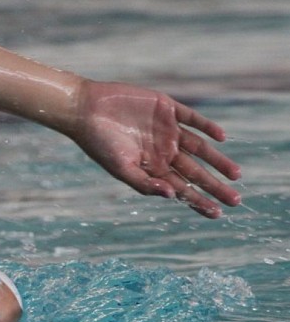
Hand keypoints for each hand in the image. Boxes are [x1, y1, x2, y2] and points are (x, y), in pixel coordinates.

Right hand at [70, 80, 240, 217]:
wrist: (86, 110)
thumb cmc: (98, 143)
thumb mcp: (120, 168)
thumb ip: (144, 183)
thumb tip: (171, 195)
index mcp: (151, 168)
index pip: (181, 187)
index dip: (198, 201)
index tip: (217, 213)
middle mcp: (162, 151)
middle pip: (195, 171)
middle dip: (214, 186)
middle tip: (235, 200)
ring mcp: (166, 130)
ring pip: (199, 147)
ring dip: (218, 160)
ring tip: (235, 174)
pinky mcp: (166, 108)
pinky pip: (192, 118)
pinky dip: (207, 127)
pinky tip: (221, 138)